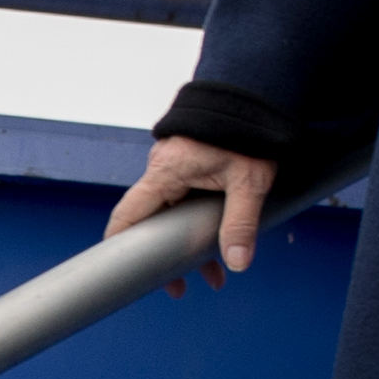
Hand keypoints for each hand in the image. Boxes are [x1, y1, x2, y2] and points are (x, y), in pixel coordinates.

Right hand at [106, 134, 274, 295]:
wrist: (258, 90)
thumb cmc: (250, 130)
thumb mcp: (248, 180)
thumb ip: (240, 222)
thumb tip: (236, 263)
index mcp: (165, 172)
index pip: (128, 216)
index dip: (120, 248)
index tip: (123, 276)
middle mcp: (163, 169)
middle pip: (154, 222)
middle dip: (169, 257)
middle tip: (182, 288)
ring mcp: (177, 165)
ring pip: (174, 213)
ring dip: (190, 242)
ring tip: (214, 274)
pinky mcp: (192, 162)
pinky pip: (186, 198)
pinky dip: (197, 220)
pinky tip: (220, 242)